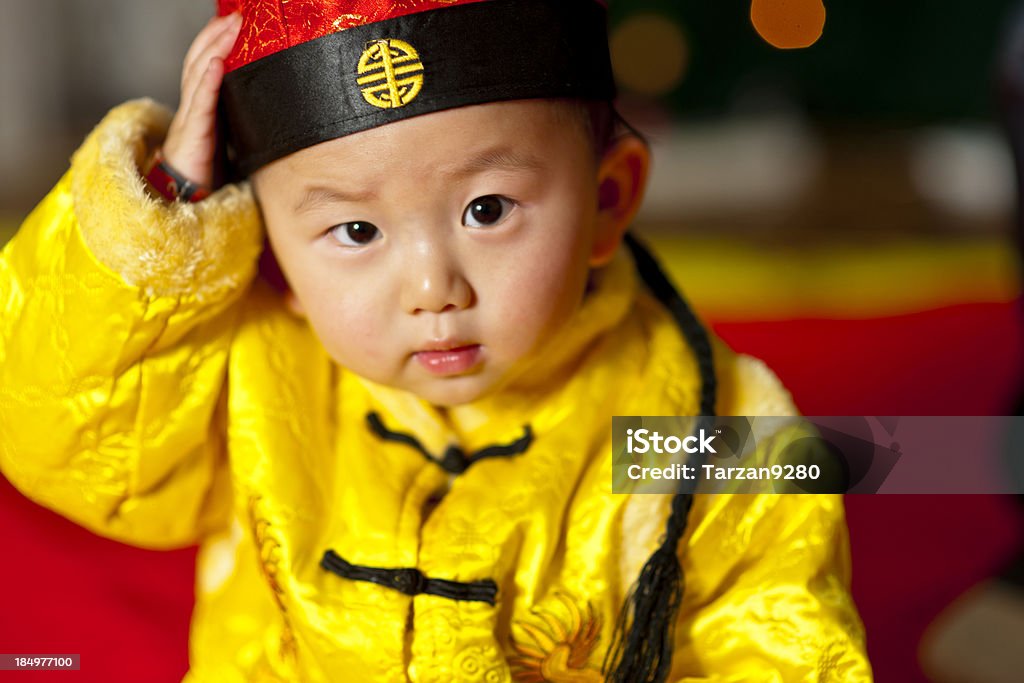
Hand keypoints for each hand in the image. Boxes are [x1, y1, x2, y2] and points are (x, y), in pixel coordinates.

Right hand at [162, 12, 241, 188]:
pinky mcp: (193, 134)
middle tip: (237, 14)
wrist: (184, 199)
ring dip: (214, 46)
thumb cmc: (207, 170)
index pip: (207, 64)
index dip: (218, 40)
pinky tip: (217, 63)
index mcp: (204, 105)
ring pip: (199, 73)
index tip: (236, 20)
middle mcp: (194, 105)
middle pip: (202, 60)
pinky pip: (200, 104)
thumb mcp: (229, 139)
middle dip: (218, 34)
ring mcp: (191, 117)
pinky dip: (208, 81)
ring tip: (229, 26)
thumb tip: (274, 111)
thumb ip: (243, 121)